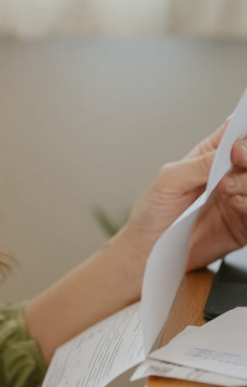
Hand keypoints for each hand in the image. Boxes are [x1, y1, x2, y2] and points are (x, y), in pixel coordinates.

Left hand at [120, 121, 246, 271]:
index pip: (234, 136)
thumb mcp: (169, 181)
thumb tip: (225, 150)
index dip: (241, 136)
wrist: (149, 250)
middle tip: (237, 161)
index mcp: (208, 158)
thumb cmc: (152, 212)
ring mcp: (237, 200)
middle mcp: (226, 176)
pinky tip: (236, 205)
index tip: (236, 143)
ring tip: (228, 190)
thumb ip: (199, 165)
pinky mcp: (242, 225)